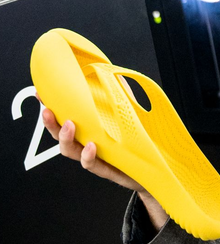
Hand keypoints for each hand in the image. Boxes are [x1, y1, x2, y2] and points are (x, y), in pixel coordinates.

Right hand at [38, 92, 169, 228]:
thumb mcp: (130, 113)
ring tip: (69, 126)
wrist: (155, 168)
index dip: (51, 106)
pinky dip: (88, 156)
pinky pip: (92, 164)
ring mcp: (95, 157)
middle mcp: (88, 142)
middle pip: (60, 135)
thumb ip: (121, 94)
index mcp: (90, 129)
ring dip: (65, 138)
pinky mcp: (106, 169)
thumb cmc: (139, 140)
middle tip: (48, 112)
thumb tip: (112, 73)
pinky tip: (92, 146)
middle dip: (50, 123)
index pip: (65, 117)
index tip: (41, 93)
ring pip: (71, 151)